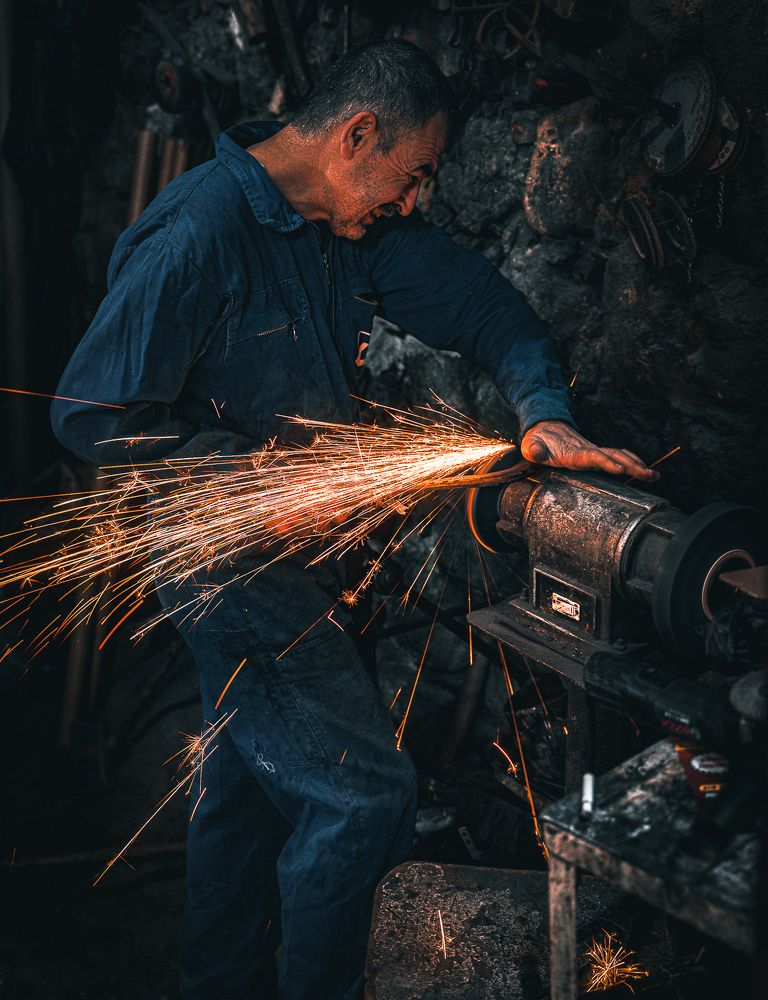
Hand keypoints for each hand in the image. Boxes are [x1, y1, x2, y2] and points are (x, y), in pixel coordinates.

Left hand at [520, 421, 658, 481]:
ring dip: (637, 464)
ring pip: (619, 455)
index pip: (592, 457)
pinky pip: (617, 455)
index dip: (606, 463)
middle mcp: (587, 450)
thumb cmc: (538, 439)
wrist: (544, 426)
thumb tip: (537, 453)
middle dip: (632, 465)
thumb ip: (534, 449)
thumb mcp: (531, 444)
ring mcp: (593, 451)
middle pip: (614, 456)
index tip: (620, 470)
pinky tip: (643, 470)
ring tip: (654, 476)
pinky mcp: (595, 453)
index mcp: (573, 452)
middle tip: (649, 475)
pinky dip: (632, 461)